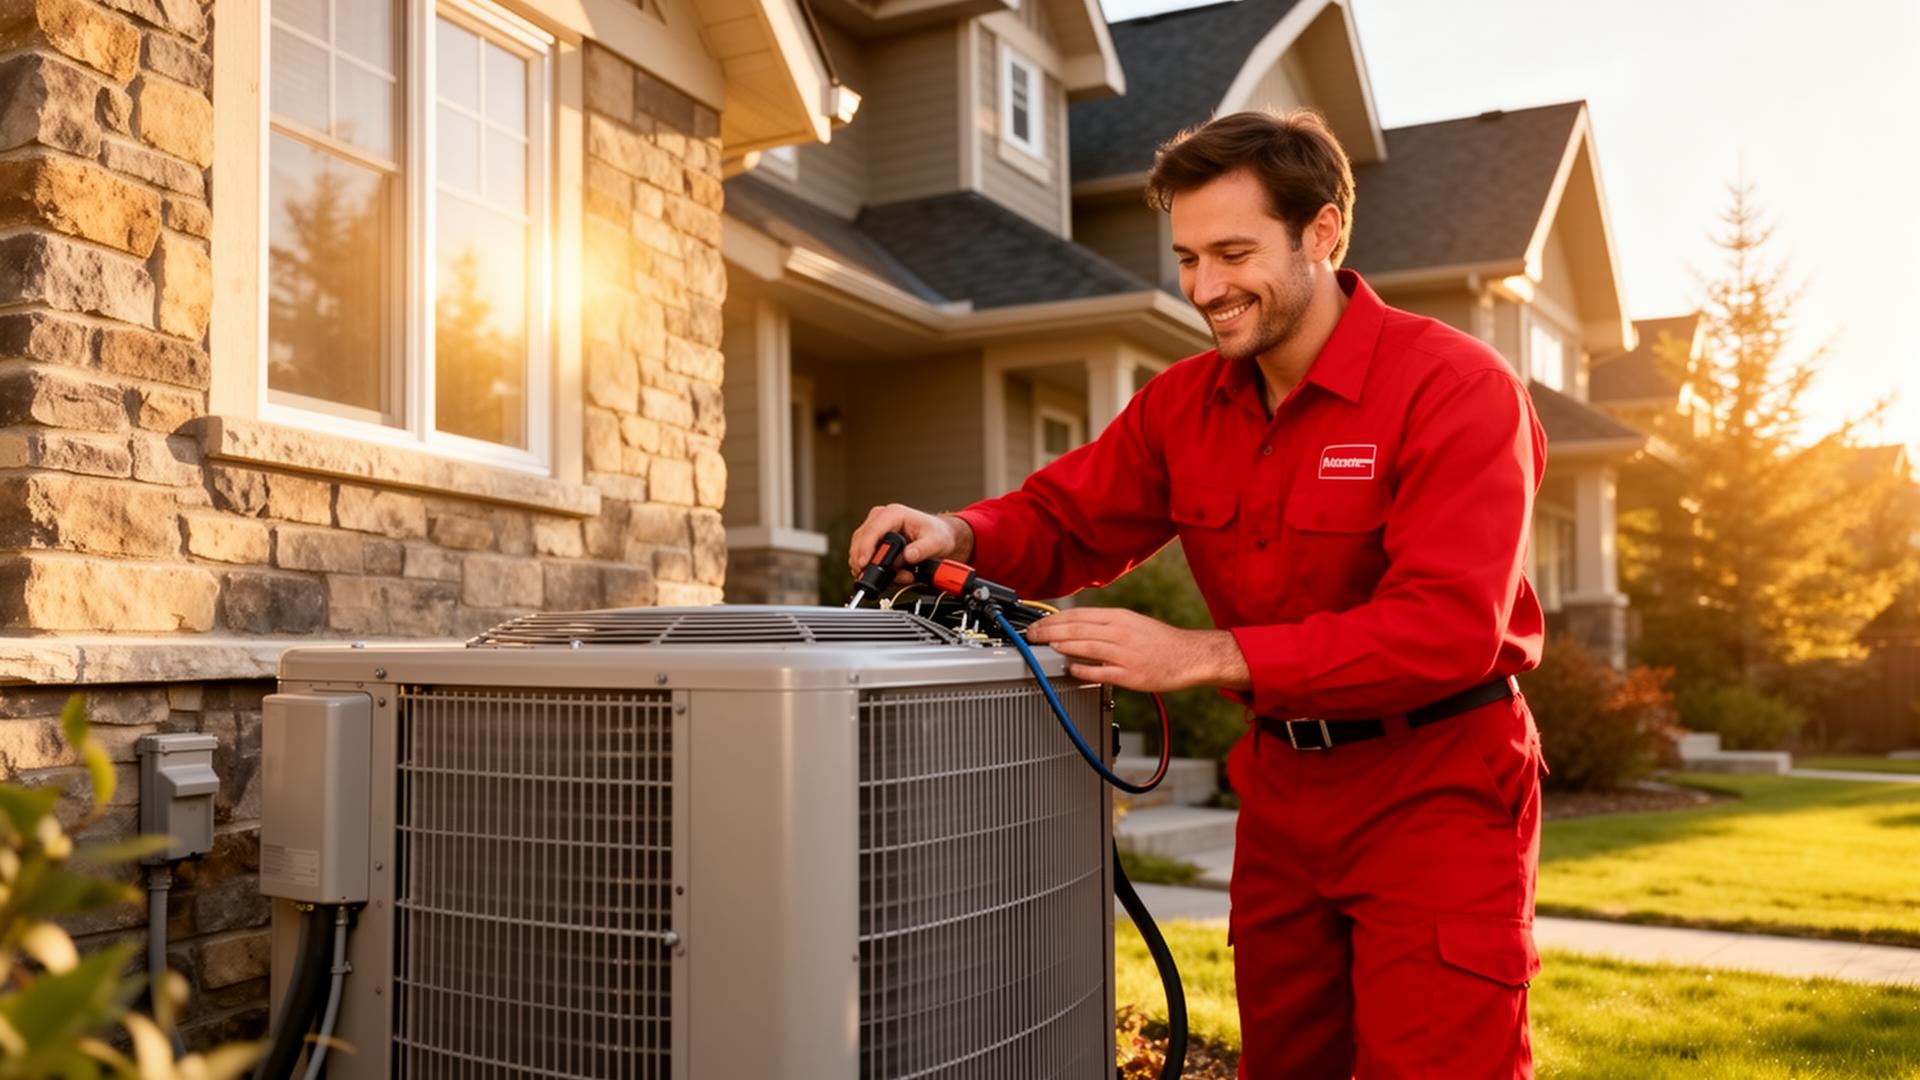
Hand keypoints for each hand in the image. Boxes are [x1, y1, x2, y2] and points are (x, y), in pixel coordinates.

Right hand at [847, 504, 974, 584]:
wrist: (939, 535)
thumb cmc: (937, 534)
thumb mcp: (936, 542)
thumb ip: (922, 550)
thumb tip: (908, 556)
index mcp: (894, 513)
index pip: (872, 530)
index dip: (866, 548)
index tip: (864, 564)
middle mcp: (881, 517)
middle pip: (860, 540)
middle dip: (866, 562)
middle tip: (880, 578)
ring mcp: (875, 527)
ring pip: (859, 549)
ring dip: (871, 567)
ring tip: (897, 576)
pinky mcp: (873, 539)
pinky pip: (864, 555)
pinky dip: (873, 568)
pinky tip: (891, 575)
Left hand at [1023, 607, 1250, 692]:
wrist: (1188, 656)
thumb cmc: (1159, 641)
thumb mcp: (1131, 623)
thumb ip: (1103, 625)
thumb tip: (1074, 628)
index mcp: (1118, 617)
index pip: (1077, 615)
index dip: (1052, 620)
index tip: (1037, 625)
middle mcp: (1119, 632)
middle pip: (1076, 629)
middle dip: (1049, 632)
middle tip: (1032, 636)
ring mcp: (1124, 653)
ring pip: (1085, 646)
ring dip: (1061, 647)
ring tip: (1044, 648)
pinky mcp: (1130, 674)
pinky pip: (1101, 671)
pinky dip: (1082, 669)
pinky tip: (1069, 669)